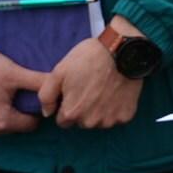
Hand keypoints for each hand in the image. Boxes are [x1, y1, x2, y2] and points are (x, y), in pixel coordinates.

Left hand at [38, 15, 142, 129]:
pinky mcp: (126, 116)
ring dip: (99, 110)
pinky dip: (115, 108)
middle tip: (89, 87)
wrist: (121, 50)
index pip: (63, 121)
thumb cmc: (89, 58)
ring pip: (99, 121)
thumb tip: (47, 113)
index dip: (67, 105)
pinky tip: (116, 92)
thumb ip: (46, 95)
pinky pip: (117, 118)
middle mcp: (90, 122)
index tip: (74, 92)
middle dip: (83, 109)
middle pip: (81, 122)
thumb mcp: (59, 71)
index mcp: (71, 113)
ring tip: (103, 88)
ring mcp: (109, 120)